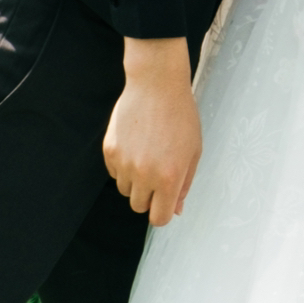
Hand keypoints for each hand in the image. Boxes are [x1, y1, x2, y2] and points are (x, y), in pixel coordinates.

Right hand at [103, 37, 202, 226]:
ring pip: (125, 190)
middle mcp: (145, 174)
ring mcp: (125, 163)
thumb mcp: (193, 151)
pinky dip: (123, 166)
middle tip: (157, 173)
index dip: (163, 212)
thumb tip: (176, 209)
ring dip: (135, 181)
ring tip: (147, 155)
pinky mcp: (110, 150)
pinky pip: (114, 172)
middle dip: (149, 197)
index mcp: (170, 177)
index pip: (159, 218)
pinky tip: (135, 144)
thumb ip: (185, 184)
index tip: (165, 202)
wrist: (156, 84)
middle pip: (139, 206)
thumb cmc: (181, 115)